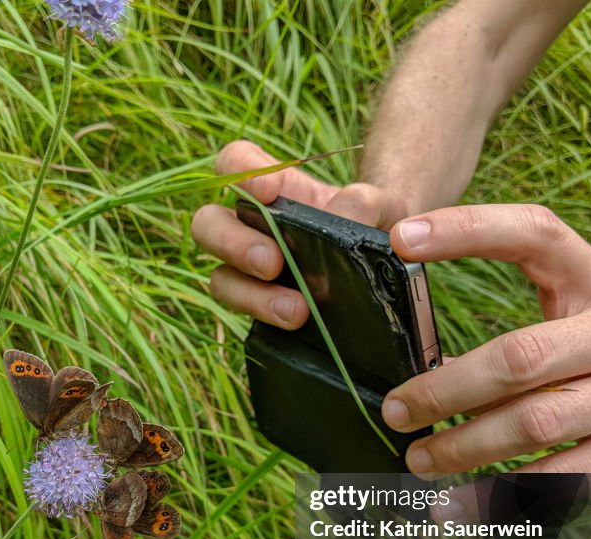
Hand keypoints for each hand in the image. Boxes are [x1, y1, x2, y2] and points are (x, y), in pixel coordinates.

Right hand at [192, 140, 406, 328]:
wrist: (383, 271)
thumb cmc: (373, 225)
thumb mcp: (383, 207)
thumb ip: (370, 203)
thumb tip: (347, 218)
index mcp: (273, 190)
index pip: (235, 163)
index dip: (241, 172)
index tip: (269, 192)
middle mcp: (250, 227)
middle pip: (207, 224)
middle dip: (233, 242)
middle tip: (272, 262)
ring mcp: (249, 272)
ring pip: (219, 277)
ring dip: (249, 293)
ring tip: (295, 309)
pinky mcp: (259, 308)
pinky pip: (243, 313)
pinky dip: (265, 316)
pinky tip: (297, 323)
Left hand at [382, 204, 590, 475]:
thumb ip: (526, 327)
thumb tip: (424, 364)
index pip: (534, 235)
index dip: (467, 229)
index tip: (400, 237)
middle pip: (520, 358)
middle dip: (445, 389)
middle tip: (396, 411)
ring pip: (537, 425)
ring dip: (466, 450)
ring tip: (418, 463)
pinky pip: (568, 482)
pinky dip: (505, 498)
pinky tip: (463, 509)